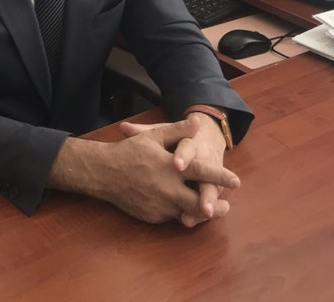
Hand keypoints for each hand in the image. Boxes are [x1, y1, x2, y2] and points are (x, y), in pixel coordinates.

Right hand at [48, 117, 239, 226]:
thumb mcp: (153, 136)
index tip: (237, 181)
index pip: (201, 172)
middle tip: (226, 205)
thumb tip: (197, 123)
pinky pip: (171, 216)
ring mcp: (160, 205)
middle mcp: (167, 189)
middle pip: (199, 204)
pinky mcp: (152, 216)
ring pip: (186, 213)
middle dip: (215, 206)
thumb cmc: (130, 151)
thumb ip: (177, 131)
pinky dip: (178, 212)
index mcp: (170, 167)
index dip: (220, 176)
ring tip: (207, 208)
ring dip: (198, 212)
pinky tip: (180, 206)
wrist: (104, 173)